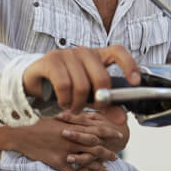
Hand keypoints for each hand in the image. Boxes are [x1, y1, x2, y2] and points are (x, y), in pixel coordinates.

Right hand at [0, 116, 120, 170]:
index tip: (118, 134)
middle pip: (95, 147)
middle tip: (116, 156)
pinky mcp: (57, 162)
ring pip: (86, 160)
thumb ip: (71, 119)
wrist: (21, 134)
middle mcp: (70, 139)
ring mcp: (64, 152)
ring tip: (106, 168)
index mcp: (71, 127)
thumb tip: (84, 117)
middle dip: (107, 152)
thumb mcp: (56, 118)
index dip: (108, 133)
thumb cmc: (37, 124)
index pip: (95, 130)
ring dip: (97, 165)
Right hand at [23, 45, 139, 113]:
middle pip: (101, 77)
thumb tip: (122, 118)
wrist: (36, 82)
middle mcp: (83, 52)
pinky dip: (65, 99)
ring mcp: (66, 54)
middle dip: (99, 100)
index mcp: (97, 56)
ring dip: (78, 103)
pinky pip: (64, 84)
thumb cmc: (66, 87)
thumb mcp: (89, 97)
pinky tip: (63, 103)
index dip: (129, 65)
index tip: (135, 82)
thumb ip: (106, 105)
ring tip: (73, 107)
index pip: (118, 52)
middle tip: (91, 109)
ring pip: (82, 84)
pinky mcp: (51, 60)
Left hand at [56, 107, 129, 154]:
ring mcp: (98, 150)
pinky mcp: (98, 160)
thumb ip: (85, 115)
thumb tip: (71, 111)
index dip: (71, 118)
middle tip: (63, 133)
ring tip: (69, 158)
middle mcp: (97, 139)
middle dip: (76, 135)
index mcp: (95, 126)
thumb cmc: (104, 124)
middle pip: (87, 137)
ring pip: (90, 155)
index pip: (82, 121)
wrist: (122, 136)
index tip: (59, 116)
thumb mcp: (97, 116)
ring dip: (80, 157)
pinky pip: (92, 167)